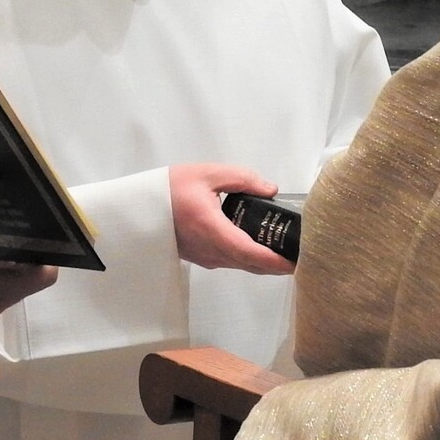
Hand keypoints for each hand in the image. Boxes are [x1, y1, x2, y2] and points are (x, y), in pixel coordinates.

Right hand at [169, 164, 294, 274]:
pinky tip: (259, 247)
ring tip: (285, 252)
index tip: (295, 263)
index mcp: (211, 228)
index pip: (249, 252)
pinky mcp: (201, 257)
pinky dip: (249, 259)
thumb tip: (270, 189)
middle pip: (249, 264)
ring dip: (263, 263)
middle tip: (299, 257)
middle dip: (276, 265)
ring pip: (240, 265)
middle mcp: (209, 249)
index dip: (274, 261)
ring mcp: (204, 256)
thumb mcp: (208, 174)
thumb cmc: (170, 189)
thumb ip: (242, 179)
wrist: (139, 207)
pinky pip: (230, 262)